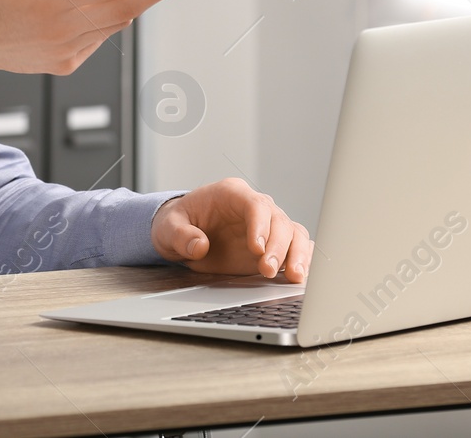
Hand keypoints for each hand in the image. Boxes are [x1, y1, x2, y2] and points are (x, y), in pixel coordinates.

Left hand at [151, 178, 312, 281]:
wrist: (181, 234)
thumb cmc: (176, 223)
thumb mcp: (168, 227)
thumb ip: (181, 235)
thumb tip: (200, 246)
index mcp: (231, 193)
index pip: (255, 204)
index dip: (260, 225)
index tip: (257, 249)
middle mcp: (254, 207)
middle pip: (279, 220)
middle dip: (278, 246)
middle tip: (267, 269)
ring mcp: (266, 226)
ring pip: (294, 233)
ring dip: (297, 254)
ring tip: (294, 276)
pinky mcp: (272, 245)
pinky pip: (296, 247)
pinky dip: (302, 260)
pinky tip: (300, 277)